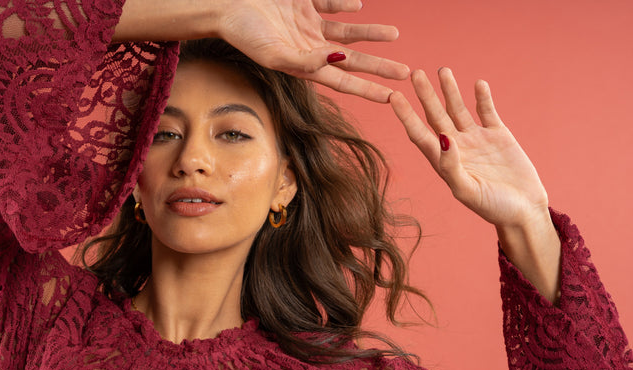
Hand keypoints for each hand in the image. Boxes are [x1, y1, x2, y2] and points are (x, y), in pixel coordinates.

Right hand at [218, 0, 409, 101]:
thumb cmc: (245, 34)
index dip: (368, 89)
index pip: (343, 81)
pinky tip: (358, 5)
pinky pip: (330, 2)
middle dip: (378, 66)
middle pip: (352, 60)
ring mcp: (308, 24)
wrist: (226, 6)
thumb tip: (336, 62)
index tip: (392, 97)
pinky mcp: (304, 2)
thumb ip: (304, 61)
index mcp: (304, 65)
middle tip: (406, 72)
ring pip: (347, 31)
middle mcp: (310, 47)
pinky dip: (344, 3)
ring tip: (393, 34)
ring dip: (370, 33)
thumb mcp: (274, 54)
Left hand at [390, 68, 561, 301]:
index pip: (419, 133)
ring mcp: (477, 139)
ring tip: (442, 70)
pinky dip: (482, 98)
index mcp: (443, 161)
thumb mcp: (467, 191)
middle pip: (436, 116)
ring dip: (450, 91)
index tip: (393, 96)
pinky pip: (487, 111)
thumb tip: (443, 138)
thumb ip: (451, 166)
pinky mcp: (499, 135)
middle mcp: (456, 147)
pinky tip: (478, 84)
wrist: (524, 211)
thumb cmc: (493, 208)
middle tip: (414, 73)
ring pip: (458, 109)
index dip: (406, 115)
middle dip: (425, 95)